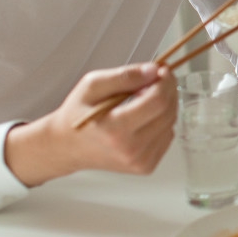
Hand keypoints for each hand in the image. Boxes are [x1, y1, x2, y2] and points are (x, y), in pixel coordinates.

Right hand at [5, 63, 177, 187]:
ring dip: (165, 105)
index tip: (162, 70)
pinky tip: (144, 116)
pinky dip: (162, 121)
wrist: (66, 146)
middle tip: (153, 80)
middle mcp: (130, 150)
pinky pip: (167, 136)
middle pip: (168, 112)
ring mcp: (139, 161)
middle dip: (167, 90)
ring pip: (171, 123)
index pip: (158, 102)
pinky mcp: (146, 166)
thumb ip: (124, 76)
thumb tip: (153, 71)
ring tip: (144, 98)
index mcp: (115, 130)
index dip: (165, 82)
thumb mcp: (92, 86)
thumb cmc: (76, 115)